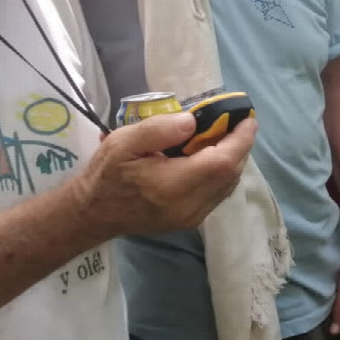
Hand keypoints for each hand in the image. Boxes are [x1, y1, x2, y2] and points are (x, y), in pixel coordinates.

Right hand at [76, 112, 254, 236]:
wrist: (93, 213)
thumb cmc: (106, 173)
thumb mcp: (123, 142)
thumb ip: (158, 130)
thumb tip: (192, 121)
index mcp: (171, 186)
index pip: (221, 163)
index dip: (240, 140)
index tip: (246, 119)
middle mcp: (188, 207)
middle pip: (230, 174)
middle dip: (239, 146)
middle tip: (236, 122)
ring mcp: (191, 218)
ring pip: (228, 186)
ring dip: (233, 159)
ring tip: (226, 135)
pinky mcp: (190, 221)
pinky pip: (218, 194)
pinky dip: (222, 172)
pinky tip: (212, 155)